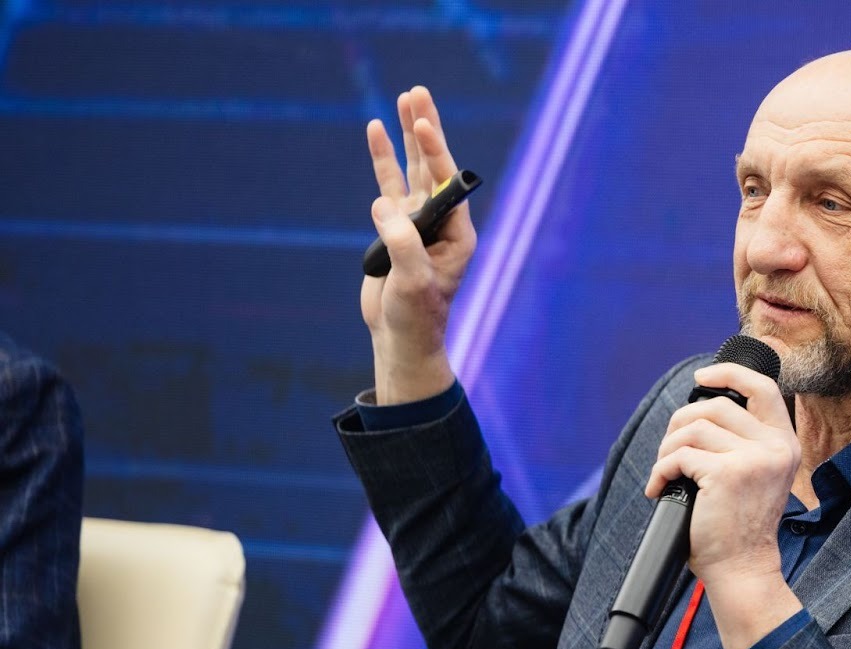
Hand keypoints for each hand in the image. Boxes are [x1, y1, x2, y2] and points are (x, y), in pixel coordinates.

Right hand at [361, 86, 476, 404]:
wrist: (400, 337)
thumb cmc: (416, 316)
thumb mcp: (412, 284)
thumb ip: (403, 245)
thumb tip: (384, 206)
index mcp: (458, 234)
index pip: (446, 185)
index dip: (436, 153)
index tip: (424, 125)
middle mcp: (441, 222)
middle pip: (433, 166)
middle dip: (426, 130)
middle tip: (419, 93)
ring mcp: (417, 221)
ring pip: (411, 169)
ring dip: (407, 135)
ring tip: (405, 99)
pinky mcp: (394, 226)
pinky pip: (388, 184)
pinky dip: (383, 157)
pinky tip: (377, 130)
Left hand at [645, 361, 802, 648]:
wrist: (742, 571)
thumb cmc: (739, 528)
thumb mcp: (754, 476)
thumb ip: (741, 442)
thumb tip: (699, 409)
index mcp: (785, 445)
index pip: (763, 388)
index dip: (730, 372)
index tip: (702, 377)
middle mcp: (775, 448)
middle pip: (716, 405)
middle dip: (681, 423)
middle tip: (670, 451)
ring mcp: (753, 459)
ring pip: (693, 428)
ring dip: (668, 450)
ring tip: (665, 475)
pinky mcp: (726, 474)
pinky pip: (679, 456)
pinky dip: (660, 471)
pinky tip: (660, 490)